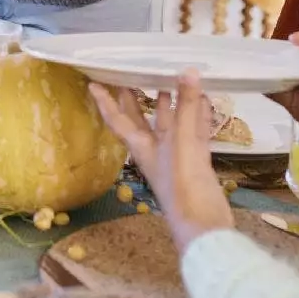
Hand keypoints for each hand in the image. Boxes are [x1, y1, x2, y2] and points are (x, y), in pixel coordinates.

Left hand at [89, 71, 233, 253]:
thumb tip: (188, 71)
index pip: (118, 120)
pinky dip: (198, 117)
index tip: (93, 83)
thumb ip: (186, 107)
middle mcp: (155, 149)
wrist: (204, 226)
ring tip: (172, 78)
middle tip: (131, 72)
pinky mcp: (196, 161)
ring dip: (171, 103)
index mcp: (141, 147)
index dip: (105, 102)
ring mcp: (176, 156)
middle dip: (135, 97)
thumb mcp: (183, 142)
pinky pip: (195, 133)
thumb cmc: (183, 185)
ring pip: (171, 123)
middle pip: (141, 118)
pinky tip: (205, 100)